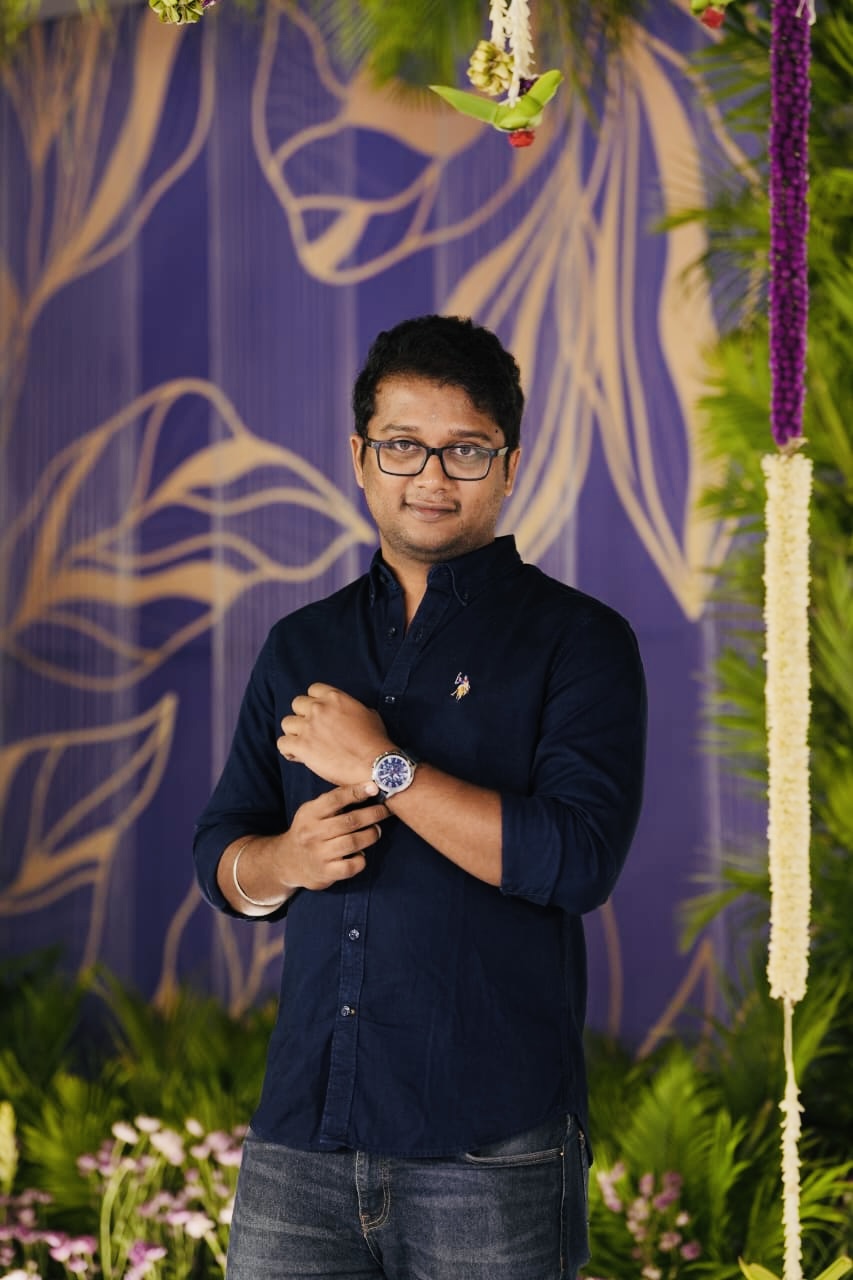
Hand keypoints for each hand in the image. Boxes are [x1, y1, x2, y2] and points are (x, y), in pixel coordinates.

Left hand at [278, 684, 392, 784]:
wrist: (374, 764)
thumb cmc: (375, 741)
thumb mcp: (369, 714)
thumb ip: (352, 708)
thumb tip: (348, 712)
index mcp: (335, 697)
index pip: (313, 689)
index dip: (314, 702)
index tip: (318, 713)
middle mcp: (319, 709)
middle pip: (296, 704)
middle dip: (302, 716)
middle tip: (311, 729)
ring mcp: (308, 727)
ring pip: (286, 723)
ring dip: (294, 732)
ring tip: (304, 744)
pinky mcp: (302, 746)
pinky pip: (282, 743)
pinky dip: (288, 750)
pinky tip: (298, 755)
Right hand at [279, 783, 387, 890]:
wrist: (287, 862)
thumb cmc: (308, 831)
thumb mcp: (311, 811)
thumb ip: (333, 801)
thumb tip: (367, 788)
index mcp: (309, 814)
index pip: (334, 799)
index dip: (356, 791)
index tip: (374, 787)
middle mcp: (312, 833)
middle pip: (349, 821)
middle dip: (372, 814)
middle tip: (384, 811)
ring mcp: (319, 854)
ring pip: (353, 842)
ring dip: (370, 835)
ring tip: (377, 831)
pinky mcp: (326, 873)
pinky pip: (351, 866)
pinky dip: (362, 860)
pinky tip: (362, 854)